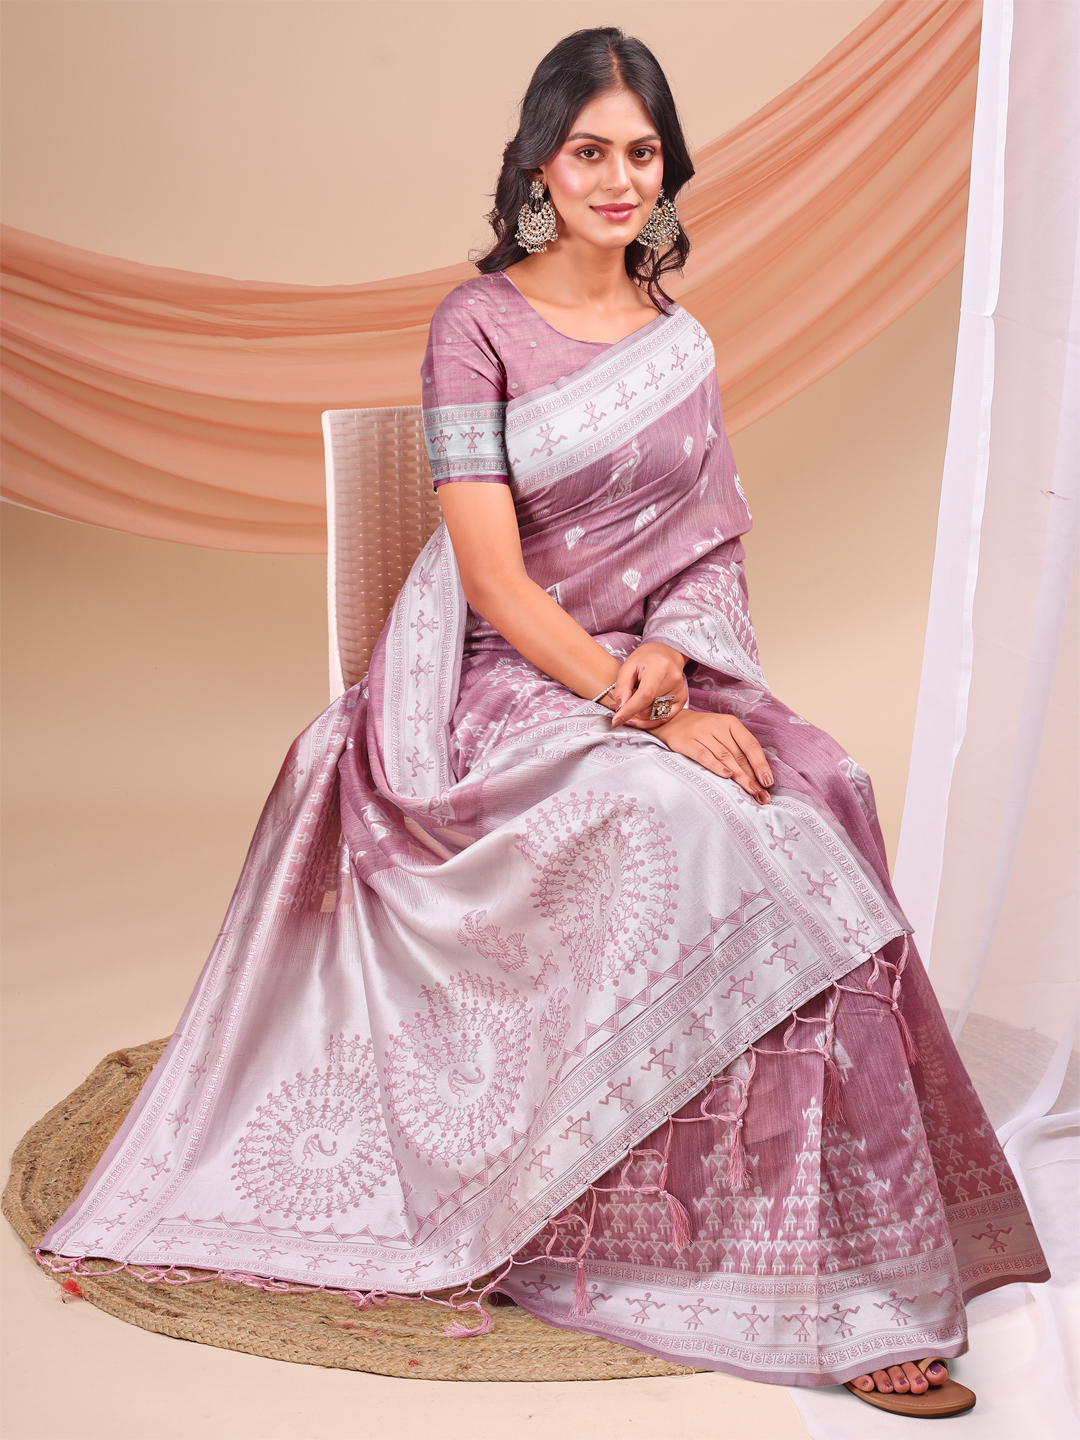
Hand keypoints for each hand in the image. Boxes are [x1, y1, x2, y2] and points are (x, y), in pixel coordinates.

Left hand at [607, 643, 687, 728]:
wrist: (666, 654)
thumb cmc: (645, 659)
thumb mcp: (628, 666)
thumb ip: (622, 687)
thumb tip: (619, 708)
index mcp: (660, 667)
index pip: (645, 695)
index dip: (630, 710)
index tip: (616, 721)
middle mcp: (674, 680)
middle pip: (648, 707)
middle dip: (629, 711)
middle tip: (618, 703)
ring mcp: (680, 691)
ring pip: (652, 715)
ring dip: (637, 715)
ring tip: (629, 702)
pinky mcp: (682, 700)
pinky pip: (662, 718)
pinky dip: (648, 720)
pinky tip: (638, 714)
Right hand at [651, 710, 773, 802]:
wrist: (669, 720)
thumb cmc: (701, 732)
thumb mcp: (721, 734)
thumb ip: (736, 750)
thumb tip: (757, 777)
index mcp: (730, 723)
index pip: (750, 744)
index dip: (761, 764)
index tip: (768, 782)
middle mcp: (717, 726)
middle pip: (739, 755)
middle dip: (752, 777)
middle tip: (762, 796)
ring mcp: (701, 733)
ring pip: (725, 757)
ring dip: (740, 777)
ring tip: (751, 792)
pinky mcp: (685, 741)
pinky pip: (703, 755)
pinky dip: (715, 766)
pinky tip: (726, 776)